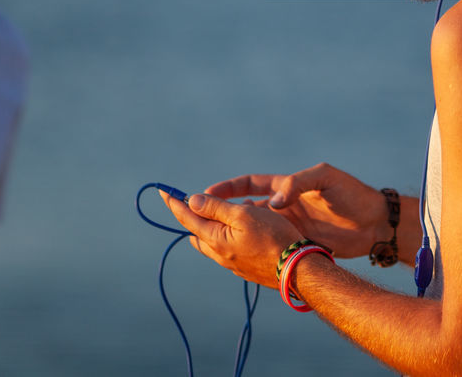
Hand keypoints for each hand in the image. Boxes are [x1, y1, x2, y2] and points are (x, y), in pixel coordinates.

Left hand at [161, 192, 300, 288]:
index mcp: (215, 240)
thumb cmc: (273, 237)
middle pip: (197, 233)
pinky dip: (227, 236)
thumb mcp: (244, 215)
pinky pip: (227, 250)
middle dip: (193, 217)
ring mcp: (232, 264)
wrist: (297, 268)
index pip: (188, 218)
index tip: (164, 192)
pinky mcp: (245, 268)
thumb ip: (216, 208)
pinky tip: (243, 229)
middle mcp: (219, 255)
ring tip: (225, 212)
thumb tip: (192, 201)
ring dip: (212, 226)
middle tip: (196, 203)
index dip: (176, 203)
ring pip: (212, 243)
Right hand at [204, 163, 388, 258]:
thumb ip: (299, 184)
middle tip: (196, 219)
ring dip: (233, 234)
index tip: (205, 193)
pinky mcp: (296, 244)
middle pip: (245, 208)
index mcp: (287, 186)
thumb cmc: (353, 195)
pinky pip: (268, 246)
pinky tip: (237, 257)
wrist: (375, 223)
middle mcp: (284, 206)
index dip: (226, 188)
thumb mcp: (326, 179)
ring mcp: (289, 226)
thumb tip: (273, 201)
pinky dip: (252, 250)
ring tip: (209, 240)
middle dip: (221, 212)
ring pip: (253, 230)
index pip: (249, 184)